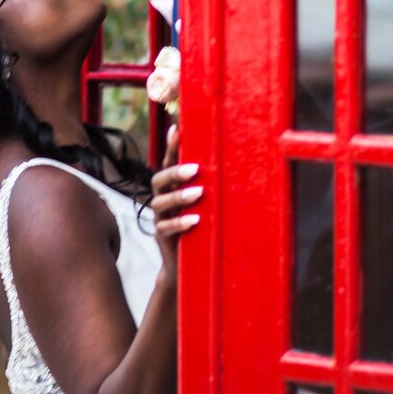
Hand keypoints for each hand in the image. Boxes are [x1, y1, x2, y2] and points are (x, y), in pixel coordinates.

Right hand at [150, 124, 201, 281]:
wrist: (184, 264)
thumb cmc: (199, 227)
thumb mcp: (203, 204)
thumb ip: (209, 185)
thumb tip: (233, 161)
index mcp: (170, 187)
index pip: (167, 162)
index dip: (170, 147)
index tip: (176, 129)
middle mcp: (161, 199)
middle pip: (158, 179)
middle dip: (175, 172)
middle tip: (195, 169)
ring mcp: (159, 218)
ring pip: (160, 203)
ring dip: (180, 196)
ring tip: (199, 193)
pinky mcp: (161, 237)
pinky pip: (165, 227)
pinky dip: (179, 222)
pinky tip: (194, 220)